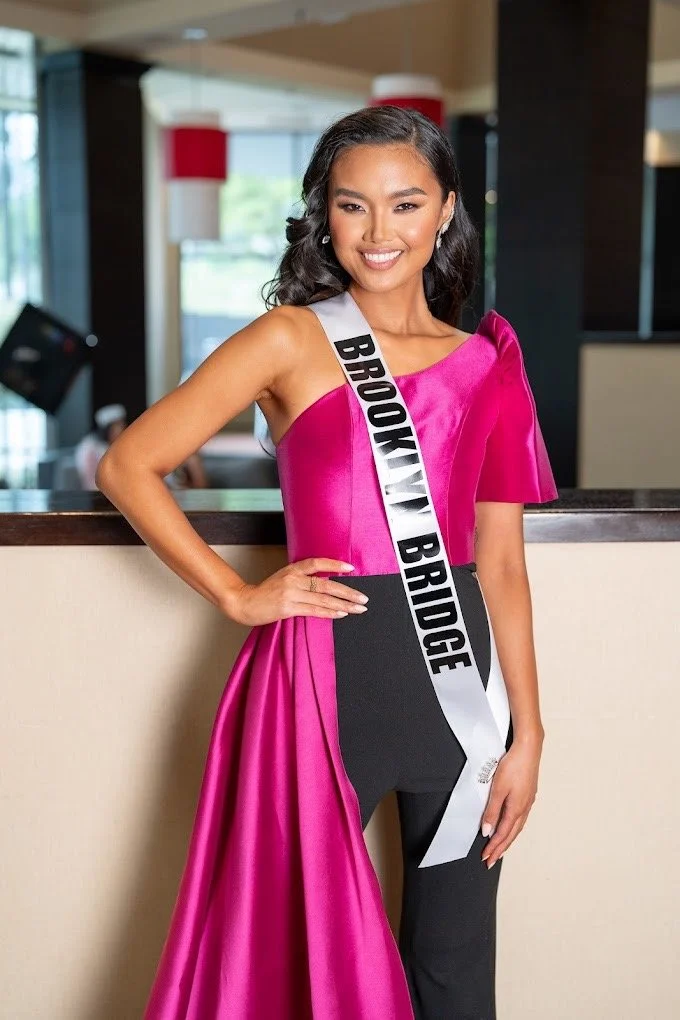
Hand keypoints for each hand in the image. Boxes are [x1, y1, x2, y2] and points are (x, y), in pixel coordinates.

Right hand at [223, 557, 368, 626]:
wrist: (245, 603)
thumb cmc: (265, 592)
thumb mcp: (283, 578)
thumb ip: (301, 579)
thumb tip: (324, 584)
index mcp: (292, 569)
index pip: (317, 563)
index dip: (334, 564)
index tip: (351, 568)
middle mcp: (293, 579)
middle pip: (326, 584)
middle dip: (348, 592)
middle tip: (363, 598)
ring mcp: (291, 594)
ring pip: (323, 599)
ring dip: (343, 605)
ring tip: (358, 608)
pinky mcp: (288, 608)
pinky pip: (314, 610)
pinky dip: (329, 612)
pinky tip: (341, 614)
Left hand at [480, 737, 542, 868]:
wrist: (528, 749)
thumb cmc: (513, 766)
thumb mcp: (497, 789)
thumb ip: (492, 811)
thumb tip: (487, 831)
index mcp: (516, 809)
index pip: (502, 834)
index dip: (493, 847)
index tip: (486, 858)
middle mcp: (524, 808)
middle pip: (511, 834)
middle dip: (500, 848)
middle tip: (491, 860)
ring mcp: (528, 802)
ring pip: (517, 827)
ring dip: (507, 839)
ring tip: (500, 848)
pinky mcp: (528, 795)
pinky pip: (520, 818)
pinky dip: (513, 828)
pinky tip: (510, 826)